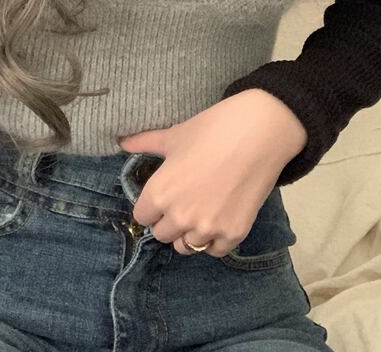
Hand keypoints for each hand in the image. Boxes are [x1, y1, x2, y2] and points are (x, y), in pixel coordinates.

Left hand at [117, 88, 307, 256]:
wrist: (259, 133)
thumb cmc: (211, 130)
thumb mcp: (173, 136)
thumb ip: (144, 143)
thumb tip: (122, 142)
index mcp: (160, 193)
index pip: (142, 216)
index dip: (151, 206)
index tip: (164, 195)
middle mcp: (180, 217)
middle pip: (162, 234)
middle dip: (169, 220)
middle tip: (185, 200)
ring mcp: (207, 228)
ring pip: (187, 246)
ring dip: (190, 233)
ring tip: (202, 210)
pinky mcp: (233, 234)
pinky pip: (213, 250)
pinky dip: (213, 240)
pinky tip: (219, 218)